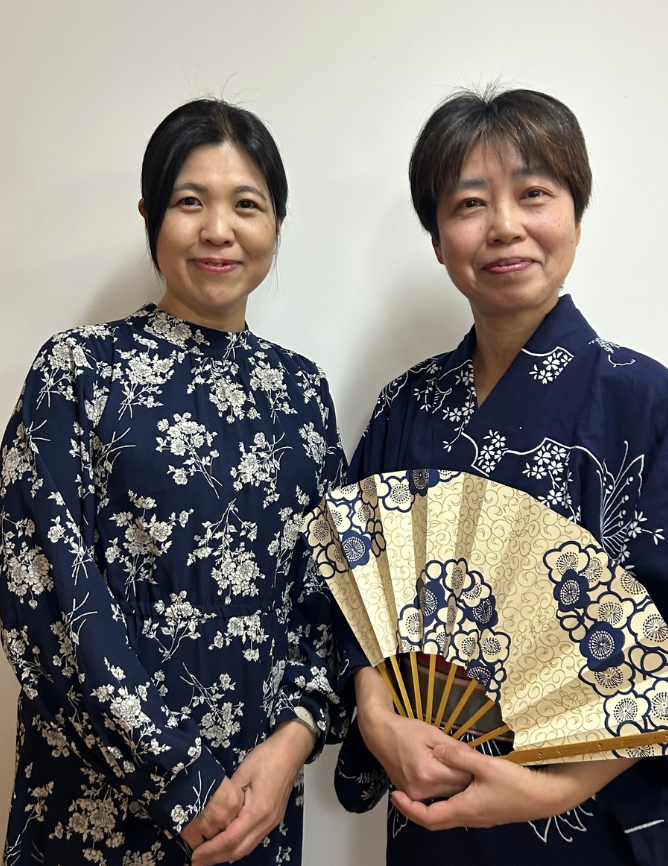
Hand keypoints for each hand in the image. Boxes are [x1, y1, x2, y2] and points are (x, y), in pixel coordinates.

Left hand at [191, 720, 314, 864]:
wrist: (290, 751)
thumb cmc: (267, 757)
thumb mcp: (242, 772)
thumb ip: (227, 794)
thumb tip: (211, 810)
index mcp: (257, 811)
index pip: (231, 839)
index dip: (211, 850)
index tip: (194, 855)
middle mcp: (266, 822)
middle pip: (239, 850)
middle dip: (216, 858)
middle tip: (196, 860)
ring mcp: (272, 822)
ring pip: (247, 848)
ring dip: (227, 854)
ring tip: (207, 856)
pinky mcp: (273, 819)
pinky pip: (254, 840)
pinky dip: (238, 846)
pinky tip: (226, 845)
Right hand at [354, 667, 471, 800]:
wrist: (380, 735)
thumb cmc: (406, 730)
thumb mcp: (433, 733)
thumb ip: (456, 749)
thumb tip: (477, 758)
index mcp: (428, 771)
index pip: (463, 777)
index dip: (473, 768)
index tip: (477, 760)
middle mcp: (421, 789)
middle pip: (457, 790)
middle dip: (466, 778)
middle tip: (469, 764)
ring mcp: (415, 795)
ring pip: (448, 795)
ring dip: (456, 785)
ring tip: (456, 768)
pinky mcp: (412, 796)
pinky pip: (437, 796)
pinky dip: (444, 788)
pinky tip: (444, 775)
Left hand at [391, 737, 638, 829]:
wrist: (546, 797)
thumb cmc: (516, 783)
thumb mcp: (485, 766)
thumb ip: (459, 757)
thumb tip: (436, 752)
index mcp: (464, 809)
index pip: (428, 817)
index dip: (409, 808)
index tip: (394, 795)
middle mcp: (469, 817)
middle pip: (435, 819)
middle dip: (416, 808)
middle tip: (401, 793)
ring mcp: (480, 817)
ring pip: (448, 815)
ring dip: (431, 805)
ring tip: (419, 788)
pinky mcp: (489, 811)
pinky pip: (460, 810)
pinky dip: (447, 801)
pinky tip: (448, 786)